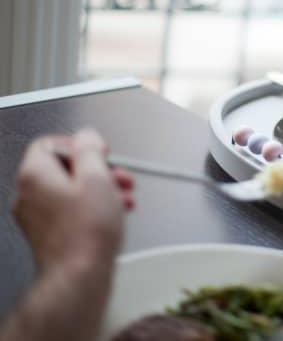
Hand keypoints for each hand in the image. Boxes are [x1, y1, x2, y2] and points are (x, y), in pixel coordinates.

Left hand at [13, 129, 133, 276]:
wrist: (80, 276)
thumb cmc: (87, 231)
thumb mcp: (97, 177)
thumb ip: (90, 150)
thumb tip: (86, 136)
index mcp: (35, 174)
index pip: (50, 143)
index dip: (80, 144)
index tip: (100, 152)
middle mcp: (29, 194)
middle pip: (63, 167)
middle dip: (97, 169)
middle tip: (118, 176)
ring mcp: (36, 216)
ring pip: (70, 190)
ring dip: (100, 189)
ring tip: (122, 197)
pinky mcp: (48, 234)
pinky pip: (70, 209)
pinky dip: (92, 207)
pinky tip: (113, 213)